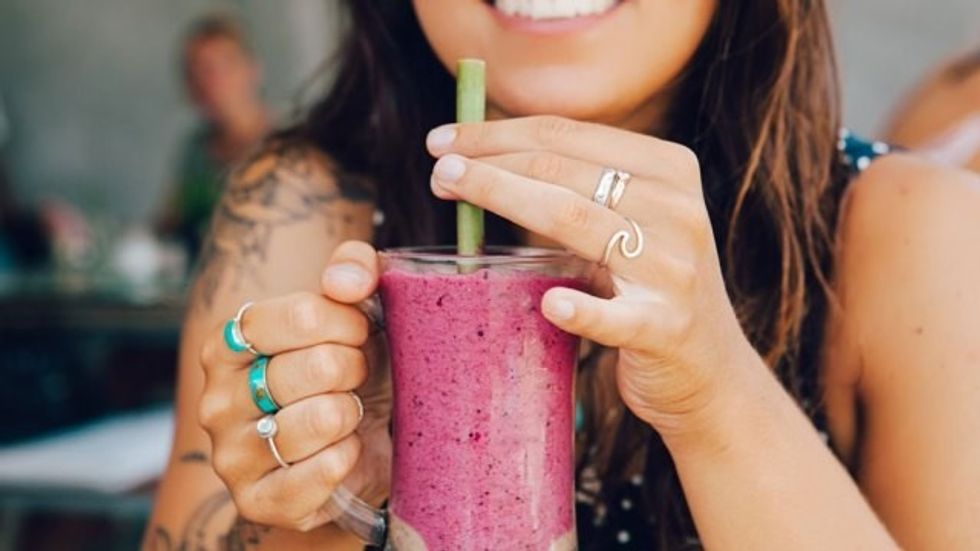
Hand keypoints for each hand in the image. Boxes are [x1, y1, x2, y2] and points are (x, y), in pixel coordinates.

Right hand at [198, 241, 384, 530]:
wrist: (353, 445)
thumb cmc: (347, 369)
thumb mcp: (354, 309)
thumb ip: (353, 268)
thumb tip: (346, 279)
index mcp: (228, 342)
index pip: (304, 314)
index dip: (348, 322)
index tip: (356, 333)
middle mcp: (217, 398)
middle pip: (320, 365)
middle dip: (356, 368)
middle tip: (351, 378)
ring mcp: (232, 454)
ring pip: (324, 418)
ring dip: (352, 414)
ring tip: (345, 414)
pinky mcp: (258, 500)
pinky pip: (324, 471)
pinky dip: (349, 457)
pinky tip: (344, 450)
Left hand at [426, 116, 762, 439]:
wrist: (711, 374)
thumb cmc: (649, 290)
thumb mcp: (630, 226)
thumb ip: (580, 191)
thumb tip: (483, 159)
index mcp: (669, 170)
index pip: (570, 135)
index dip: (500, 131)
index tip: (445, 140)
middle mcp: (677, 209)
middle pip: (565, 169)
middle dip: (491, 161)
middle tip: (438, 167)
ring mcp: (674, 270)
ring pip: (579, 221)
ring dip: (507, 197)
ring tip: (452, 189)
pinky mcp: (666, 329)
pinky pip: (618, 317)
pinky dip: (583, 310)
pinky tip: (549, 304)